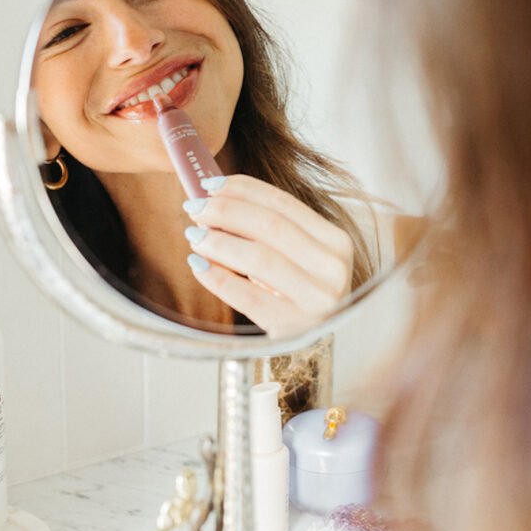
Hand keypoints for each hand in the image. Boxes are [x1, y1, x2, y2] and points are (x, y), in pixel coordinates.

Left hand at [183, 174, 353, 337]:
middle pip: (269, 225)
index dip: (242, 189)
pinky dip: (217, 278)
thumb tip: (216, 199)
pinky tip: (199, 267)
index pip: (283, 203)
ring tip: (195, 236)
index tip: (210, 184)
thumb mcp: (301, 257)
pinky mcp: (293, 327)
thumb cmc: (302, 293)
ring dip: (218, 242)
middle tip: (195, 207)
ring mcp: (316, 300)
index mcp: (336, 242)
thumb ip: (270, 228)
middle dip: (225, 211)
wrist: (319, 345)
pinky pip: (247, 297)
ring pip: (258, 258)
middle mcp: (332, 269)